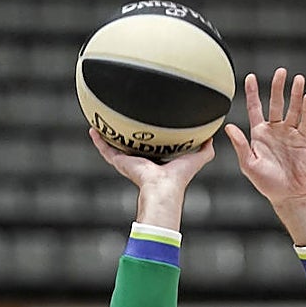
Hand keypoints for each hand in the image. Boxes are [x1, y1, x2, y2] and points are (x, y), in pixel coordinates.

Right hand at [89, 129, 214, 229]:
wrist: (163, 187)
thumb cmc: (179, 177)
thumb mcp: (196, 158)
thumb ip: (205, 149)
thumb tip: (213, 137)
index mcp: (157, 160)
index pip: (151, 146)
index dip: (148, 136)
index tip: (147, 124)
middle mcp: (141, 160)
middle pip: (131, 145)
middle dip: (126, 135)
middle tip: (122, 119)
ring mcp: (129, 162)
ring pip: (115, 147)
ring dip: (108, 136)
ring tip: (101, 122)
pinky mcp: (120, 162)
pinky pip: (106, 150)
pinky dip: (98, 141)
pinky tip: (93, 129)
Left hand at [225, 68, 305, 244]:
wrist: (289, 195)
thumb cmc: (267, 183)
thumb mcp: (249, 165)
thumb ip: (240, 145)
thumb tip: (229, 127)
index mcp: (259, 135)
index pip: (255, 108)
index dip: (252, 93)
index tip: (250, 77)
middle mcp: (274, 131)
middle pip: (276, 103)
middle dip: (278, 87)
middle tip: (281, 71)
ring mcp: (289, 134)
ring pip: (292, 109)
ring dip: (295, 94)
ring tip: (298, 79)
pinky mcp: (302, 140)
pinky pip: (305, 121)